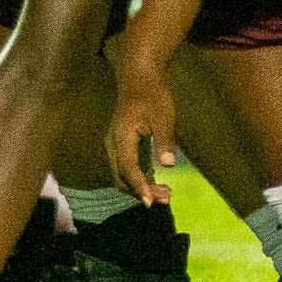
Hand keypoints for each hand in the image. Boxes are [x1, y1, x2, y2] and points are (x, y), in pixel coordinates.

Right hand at [107, 68, 176, 205]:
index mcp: (121, 136)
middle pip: (122, 177)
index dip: (139, 186)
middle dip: (142, 191)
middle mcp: (113, 144)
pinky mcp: (122, 147)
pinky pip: (127, 169)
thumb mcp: (163, 115)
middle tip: (166, 198)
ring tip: (167, 194)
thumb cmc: (152, 94)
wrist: (140, 78)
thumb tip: (168, 165)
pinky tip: (158, 183)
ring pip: (123, 176)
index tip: (150, 202)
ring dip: (142, 187)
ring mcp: (115, 146)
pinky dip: (140, 179)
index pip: (128, 168)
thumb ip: (164, 140)